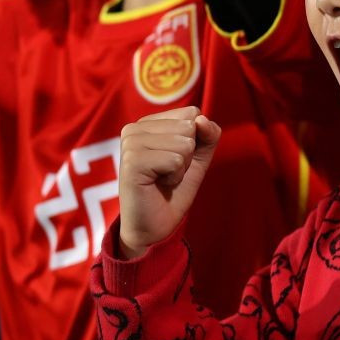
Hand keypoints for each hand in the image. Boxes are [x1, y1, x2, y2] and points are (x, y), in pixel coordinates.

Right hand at [117, 106, 220, 259]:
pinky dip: (174, 177)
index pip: (192, 113)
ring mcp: (130, 144)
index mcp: (148, 122)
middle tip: (168, 173)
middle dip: (187, 155)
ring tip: (162, 178)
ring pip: (184, 143)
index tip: (175, 160)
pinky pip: (175, 159)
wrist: (156, 226)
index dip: (194, 141)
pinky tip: (157, 185)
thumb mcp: (199, 156)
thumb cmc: (174, 189)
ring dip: (181, 167)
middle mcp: (134, 128)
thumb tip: (201, 120)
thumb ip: (208, 133)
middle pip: (189, 126)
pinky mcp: (132, 161)